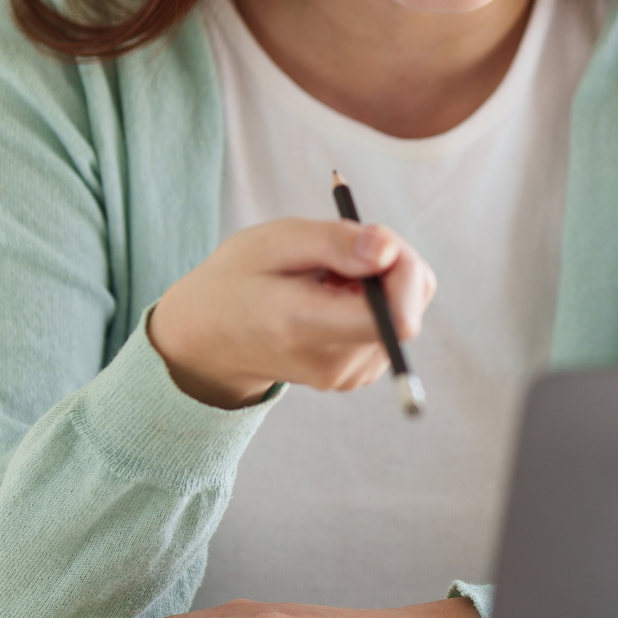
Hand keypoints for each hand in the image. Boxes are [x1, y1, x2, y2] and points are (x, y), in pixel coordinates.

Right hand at [148, 218, 436, 407]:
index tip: (377, 241)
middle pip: (408, 312)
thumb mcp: (275, 242)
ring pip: (404, 314)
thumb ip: (334, 242)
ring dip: (382, 282)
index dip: (404, 270)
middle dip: (393, 266)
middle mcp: (333, 364)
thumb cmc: (240, 279)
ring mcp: (348, 376)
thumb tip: (389, 252)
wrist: (210, 337)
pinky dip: (374, 299)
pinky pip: (391, 325)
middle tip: (348, 246)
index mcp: (306, 329)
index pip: (396, 318)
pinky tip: (334, 293)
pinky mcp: (357, 374)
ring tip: (330, 274)